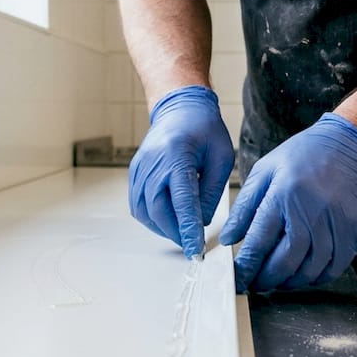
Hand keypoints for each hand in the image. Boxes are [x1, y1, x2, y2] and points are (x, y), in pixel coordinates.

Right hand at [128, 85, 234, 257]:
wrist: (180, 107)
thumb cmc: (204, 129)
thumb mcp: (221, 157)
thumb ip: (211, 191)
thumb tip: (202, 221)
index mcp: (176, 156)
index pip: (181, 201)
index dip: (188, 229)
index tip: (195, 249)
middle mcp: (153, 163)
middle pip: (157, 210)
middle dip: (174, 232)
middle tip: (191, 244)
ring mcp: (140, 168)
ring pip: (144, 210)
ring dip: (162, 227)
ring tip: (181, 232)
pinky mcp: (135, 172)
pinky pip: (138, 203)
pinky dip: (151, 217)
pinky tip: (167, 220)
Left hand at [219, 113, 356, 292]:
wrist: (352, 145)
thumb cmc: (306, 155)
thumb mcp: (266, 170)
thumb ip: (245, 206)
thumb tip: (229, 238)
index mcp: (283, 195)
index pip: (259, 242)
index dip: (246, 267)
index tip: (239, 278)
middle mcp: (310, 212)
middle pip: (285, 262)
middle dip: (266, 280)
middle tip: (257, 283)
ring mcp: (335, 225)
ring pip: (309, 270)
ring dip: (290, 282)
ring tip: (278, 280)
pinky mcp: (354, 232)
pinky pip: (334, 268)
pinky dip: (316, 277)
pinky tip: (304, 273)